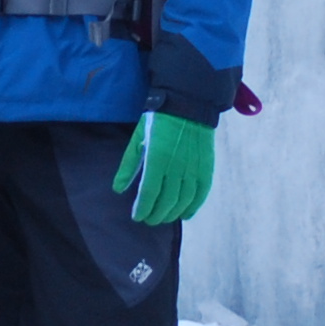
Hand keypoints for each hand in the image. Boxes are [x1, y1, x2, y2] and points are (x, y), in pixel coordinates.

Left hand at [111, 109, 215, 227]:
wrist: (188, 105)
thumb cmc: (158, 121)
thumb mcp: (138, 139)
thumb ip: (128, 165)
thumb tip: (118, 190)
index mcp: (157, 157)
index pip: (149, 192)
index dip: (142, 208)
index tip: (137, 216)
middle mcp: (176, 166)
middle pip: (166, 200)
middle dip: (155, 215)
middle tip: (148, 220)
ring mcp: (193, 168)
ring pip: (183, 201)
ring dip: (172, 214)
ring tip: (162, 218)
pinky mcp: (206, 168)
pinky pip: (200, 194)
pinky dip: (193, 207)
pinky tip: (184, 215)